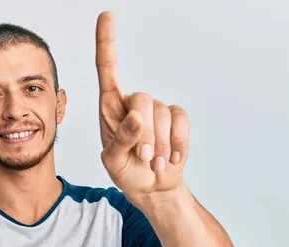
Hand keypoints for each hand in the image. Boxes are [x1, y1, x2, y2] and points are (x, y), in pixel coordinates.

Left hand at [96, 12, 189, 206]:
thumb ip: (120, 141)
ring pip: (162, 113)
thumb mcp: (113, 162)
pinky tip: (171, 158)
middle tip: (143, 158)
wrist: (152, 188)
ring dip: (160, 145)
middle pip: (141, 99)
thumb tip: (136, 118)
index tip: (106, 15)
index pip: (107, 70)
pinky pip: (181, 120)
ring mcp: (156, 110)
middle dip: (144, 134)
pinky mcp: (176, 119)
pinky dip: (177, 143)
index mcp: (110, 108)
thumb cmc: (126, 172)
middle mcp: (133, 104)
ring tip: (154, 163)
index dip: (107, 43)